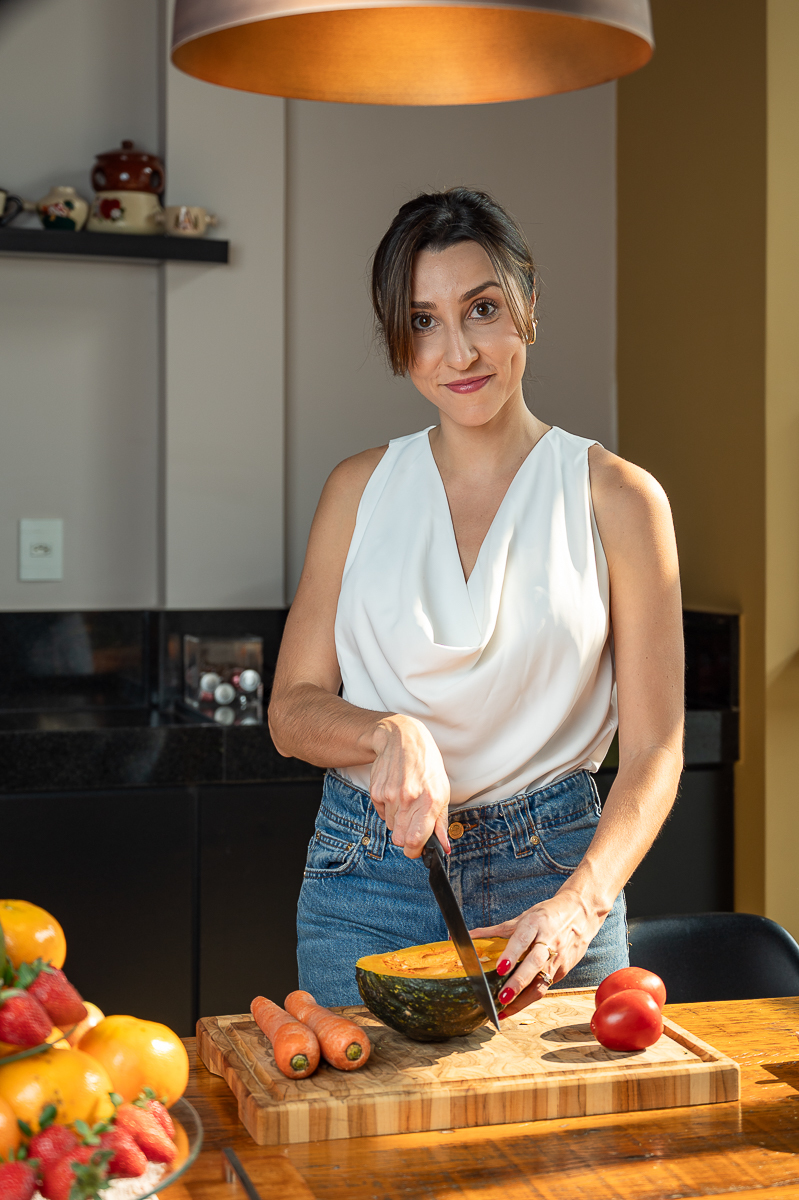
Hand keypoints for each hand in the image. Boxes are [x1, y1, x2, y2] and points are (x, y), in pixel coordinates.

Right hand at [369, 715, 450, 858]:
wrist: (403, 740)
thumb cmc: (427, 766)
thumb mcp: (443, 791)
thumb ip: (441, 822)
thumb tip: (444, 848)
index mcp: (430, 801)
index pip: (415, 841)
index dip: (415, 851)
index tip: (417, 849)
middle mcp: (409, 799)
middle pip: (400, 839)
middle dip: (407, 837)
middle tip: (413, 823)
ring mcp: (390, 795)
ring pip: (391, 827)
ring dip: (398, 821)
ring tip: (406, 801)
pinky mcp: (376, 792)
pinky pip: (381, 815)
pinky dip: (388, 810)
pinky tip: (395, 794)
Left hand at [470, 887, 603, 1014]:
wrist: (581, 914)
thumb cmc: (548, 915)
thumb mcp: (523, 917)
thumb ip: (496, 931)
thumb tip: (468, 937)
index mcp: (536, 924)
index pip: (522, 940)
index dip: (511, 954)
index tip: (500, 968)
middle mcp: (549, 942)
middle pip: (534, 964)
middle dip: (518, 983)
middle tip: (502, 997)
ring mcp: (558, 958)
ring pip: (542, 983)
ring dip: (523, 1000)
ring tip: (504, 1011)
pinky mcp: (564, 971)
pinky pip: (545, 987)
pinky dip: (530, 998)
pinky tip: (515, 1006)